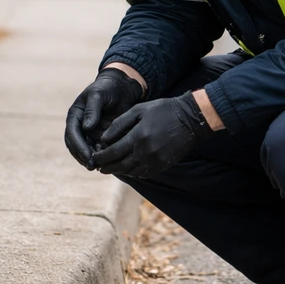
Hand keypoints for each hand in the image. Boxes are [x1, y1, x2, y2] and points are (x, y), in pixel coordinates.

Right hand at [64, 68, 143, 168]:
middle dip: (83, 156)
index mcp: (75, 115)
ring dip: (91, 159)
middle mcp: (80, 126)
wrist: (122, 89)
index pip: (72, 133)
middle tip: (92, 165)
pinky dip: (102, 157)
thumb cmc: (108, 88)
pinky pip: (99, 150)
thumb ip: (92, 109)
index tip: (86, 156)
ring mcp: (90, 133)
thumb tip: (86, 127)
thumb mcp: (99, 94)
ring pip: (87, 150)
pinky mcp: (101, 137)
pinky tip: (109, 162)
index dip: (78, 146)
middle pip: (76, 145)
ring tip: (100, 166)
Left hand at [91, 91, 211, 177]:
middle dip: (107, 166)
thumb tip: (103, 139)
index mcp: (138, 137)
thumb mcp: (138, 110)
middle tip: (98, 166)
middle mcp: (145, 152)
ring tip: (109, 167)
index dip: (101, 156)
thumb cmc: (163, 110)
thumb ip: (119, 124)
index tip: (94, 156)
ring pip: (130, 171)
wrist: (191, 119)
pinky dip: (132, 171)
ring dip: (118, 170)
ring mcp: (155, 161)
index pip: (112, 152)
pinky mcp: (162, 165)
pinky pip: (143, 173)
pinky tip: (127, 167)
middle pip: (119, 165)